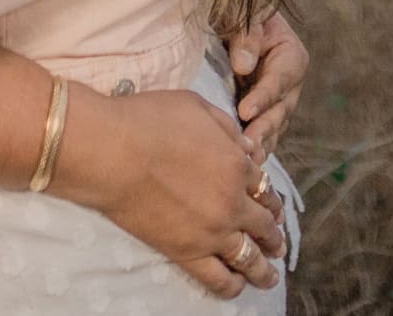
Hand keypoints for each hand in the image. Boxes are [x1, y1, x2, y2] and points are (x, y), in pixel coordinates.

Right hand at [58, 87, 283, 298]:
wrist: (114, 151)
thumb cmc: (150, 120)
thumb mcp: (196, 106)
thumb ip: (226, 127)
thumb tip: (247, 146)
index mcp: (236, 164)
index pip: (264, 187)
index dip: (271, 198)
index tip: (273, 207)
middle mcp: (232, 202)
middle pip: (264, 224)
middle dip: (274, 235)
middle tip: (278, 242)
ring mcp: (213, 232)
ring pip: (250, 258)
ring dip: (264, 269)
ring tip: (269, 275)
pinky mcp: (188, 253)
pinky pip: (219, 280)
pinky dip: (233, 286)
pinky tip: (238, 286)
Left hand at [231, 9, 307, 163]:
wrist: (233, 22)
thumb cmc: (240, 12)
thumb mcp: (244, 14)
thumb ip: (246, 36)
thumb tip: (243, 66)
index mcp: (292, 56)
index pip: (278, 80)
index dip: (262, 97)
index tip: (245, 111)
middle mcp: (291, 84)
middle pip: (279, 110)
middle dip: (263, 128)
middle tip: (247, 145)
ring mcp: (280, 102)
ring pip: (274, 127)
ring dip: (262, 143)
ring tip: (247, 159)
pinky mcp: (266, 114)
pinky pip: (265, 133)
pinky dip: (257, 146)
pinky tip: (246, 161)